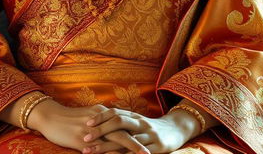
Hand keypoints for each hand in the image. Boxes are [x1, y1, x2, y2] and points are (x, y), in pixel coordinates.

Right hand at [28, 100, 148, 153]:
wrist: (48, 116)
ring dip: (130, 150)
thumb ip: (100, 122)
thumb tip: (111, 129)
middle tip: (153, 151)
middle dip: (139, 142)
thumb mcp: (86, 117)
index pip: (123, 122)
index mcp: (101, 112)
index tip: (149, 140)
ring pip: (116, 141)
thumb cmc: (66, 118)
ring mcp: (91, 131)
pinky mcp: (82, 141)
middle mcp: (99, 120)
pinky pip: (101, 150)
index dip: (137, 132)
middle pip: (124, 130)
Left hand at [81, 107, 200, 153]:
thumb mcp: (138, 122)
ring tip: (92, 153)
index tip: (86, 124)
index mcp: (134, 115)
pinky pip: (137, 152)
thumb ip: (123, 122)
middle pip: (118, 122)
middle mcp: (139, 122)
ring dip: (107, 147)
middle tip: (85, 139)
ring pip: (126, 140)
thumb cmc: (152, 128)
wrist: (177, 129)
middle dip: (100, 130)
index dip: (100, 117)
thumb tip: (101, 123)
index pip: (114, 112)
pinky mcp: (156, 146)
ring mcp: (148, 134)